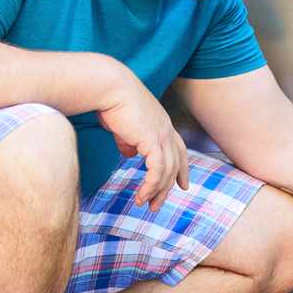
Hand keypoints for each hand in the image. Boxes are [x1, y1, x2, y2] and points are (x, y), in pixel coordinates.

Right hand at [97, 67, 188, 209]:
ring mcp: (162, 135)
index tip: (182, 185)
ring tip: (145, 205)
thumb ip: (129, 140)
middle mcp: (167, 129)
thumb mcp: (123, 125)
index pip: (179, 150)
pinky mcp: (153, 141)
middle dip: (168, 187)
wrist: (109, 87)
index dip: (182, 168)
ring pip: (167, 171)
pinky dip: (151, 186)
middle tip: (157, 205)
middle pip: (176, 164)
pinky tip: (142, 196)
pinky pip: (157, 171)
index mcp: (162, 123)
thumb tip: (129, 153)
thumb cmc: (111, 101)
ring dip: (157, 191)